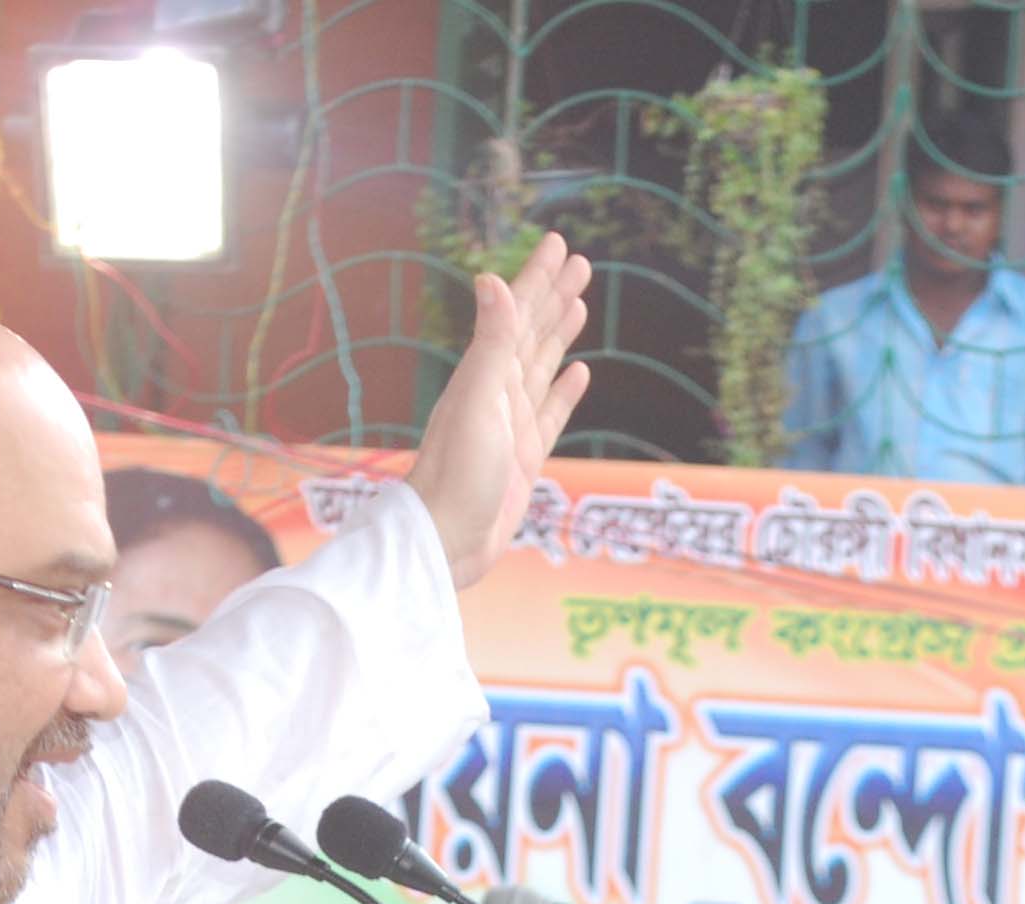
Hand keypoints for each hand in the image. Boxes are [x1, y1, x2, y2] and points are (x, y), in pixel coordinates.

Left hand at [405, 232, 594, 590]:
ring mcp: (512, 424)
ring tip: (579, 304)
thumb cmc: (456, 473)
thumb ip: (490, 342)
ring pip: (543, 366)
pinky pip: (551, 412)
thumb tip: (491, 279)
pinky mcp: (524, 456)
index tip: (558, 243)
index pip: (517, 313)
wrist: (446, 540)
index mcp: (485, 374)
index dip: (538, 278)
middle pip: (532, 332)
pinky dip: (565, 390)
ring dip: (559, 334)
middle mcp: (498, 393)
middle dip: (554, 296)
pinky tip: (579, 372)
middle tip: (579, 262)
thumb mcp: (478, 401)